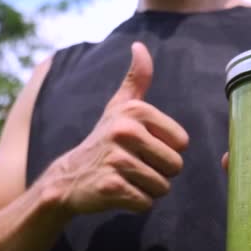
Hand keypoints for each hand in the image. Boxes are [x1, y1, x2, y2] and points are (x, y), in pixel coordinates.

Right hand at [43, 42, 188, 214]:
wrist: (68, 178)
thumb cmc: (103, 141)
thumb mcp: (119, 107)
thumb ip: (136, 79)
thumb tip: (140, 47)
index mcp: (135, 111)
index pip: (182, 143)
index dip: (166, 151)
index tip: (141, 148)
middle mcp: (125, 132)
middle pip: (175, 166)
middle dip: (159, 173)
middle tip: (133, 167)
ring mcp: (117, 160)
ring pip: (162, 187)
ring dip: (148, 189)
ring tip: (125, 179)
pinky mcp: (111, 188)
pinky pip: (146, 202)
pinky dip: (136, 203)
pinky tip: (118, 193)